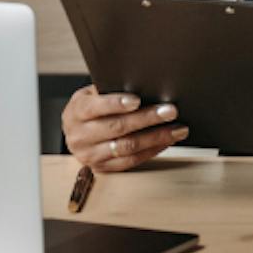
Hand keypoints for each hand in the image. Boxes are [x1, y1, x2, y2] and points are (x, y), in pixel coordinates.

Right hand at [62, 84, 188, 172]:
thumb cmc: (91, 107)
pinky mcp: (103, 168)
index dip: (116, 104)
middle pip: (117, 127)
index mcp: (76, 112)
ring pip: (127, 146)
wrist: (75, 131)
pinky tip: (167, 140)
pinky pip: (131, 161)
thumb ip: (111, 90)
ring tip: (177, 128)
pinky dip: (152, 150)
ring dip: (156, 137)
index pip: (96, 107)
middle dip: (147, 118)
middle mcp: (80, 136)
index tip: (137, 100)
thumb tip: (144, 84)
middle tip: (170, 111)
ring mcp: (90, 155)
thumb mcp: (93, 94)